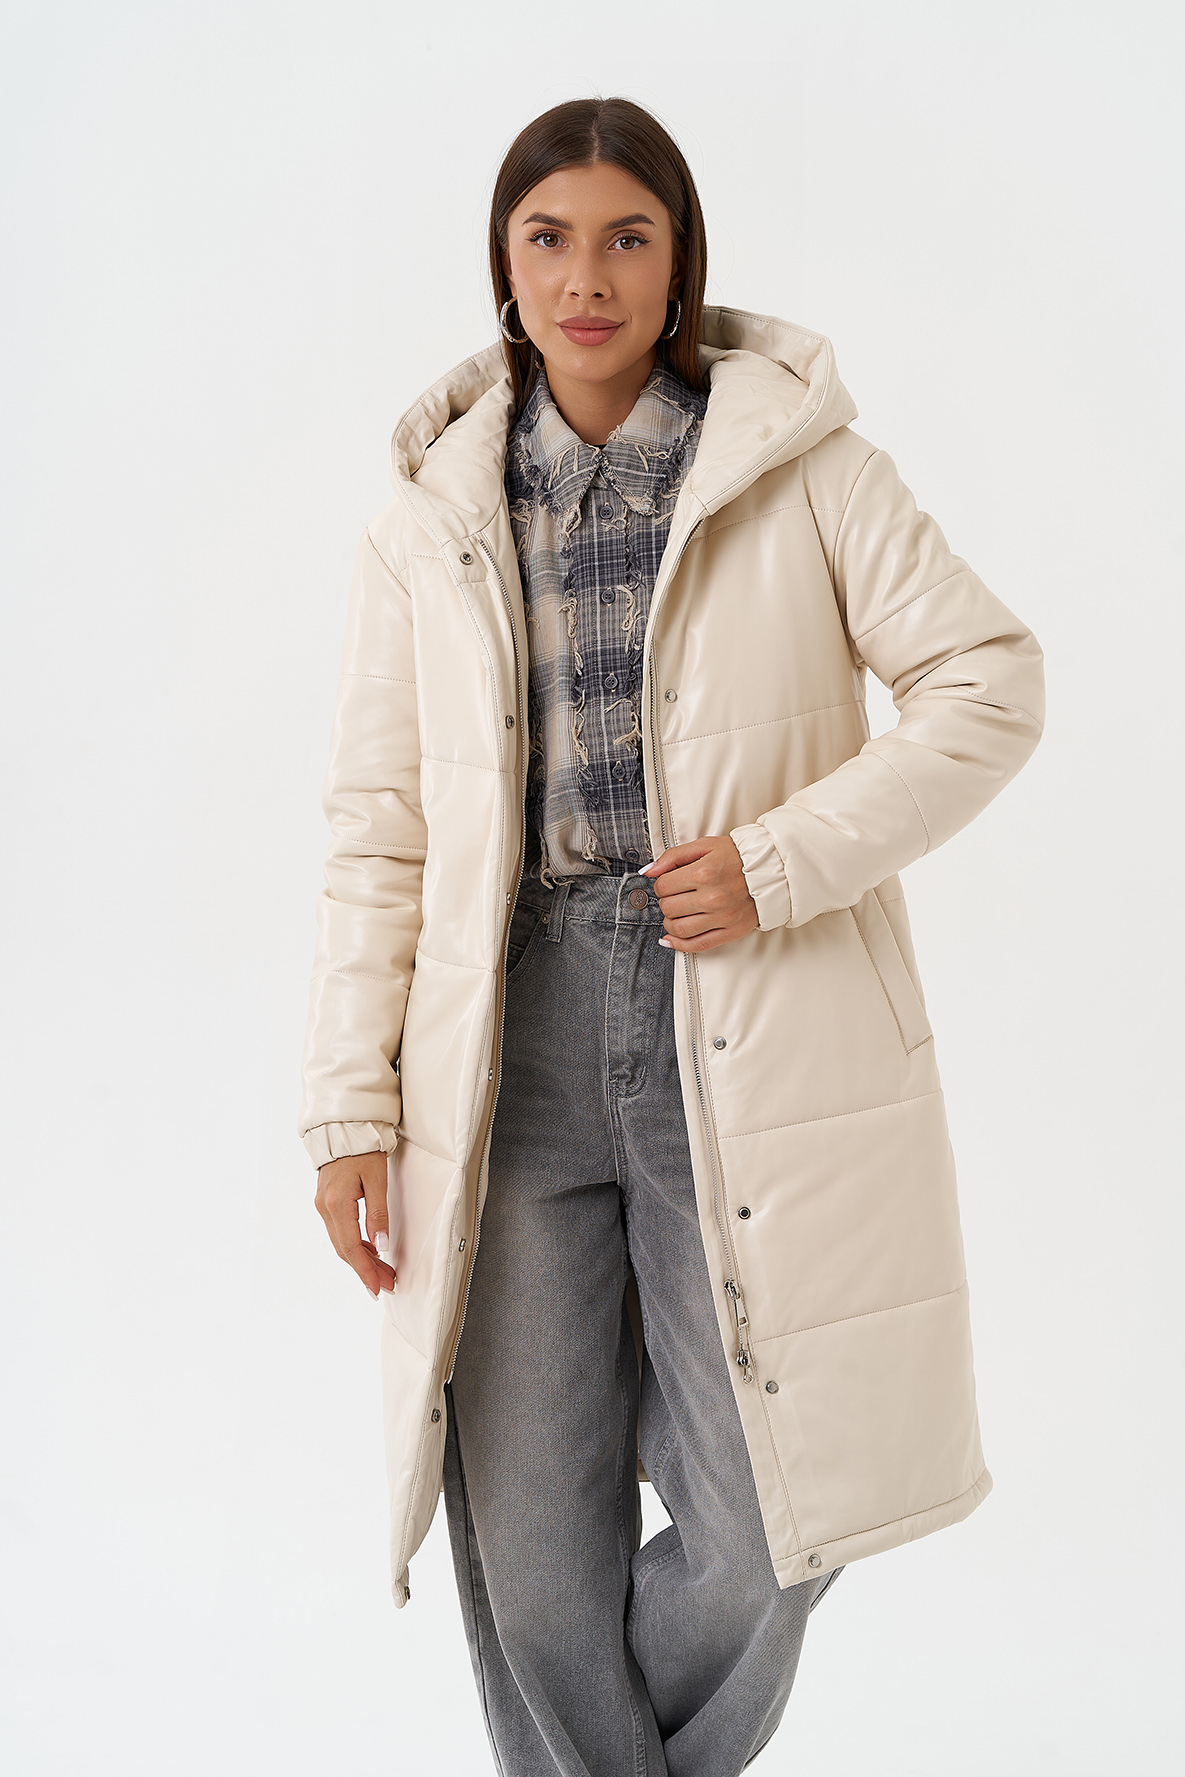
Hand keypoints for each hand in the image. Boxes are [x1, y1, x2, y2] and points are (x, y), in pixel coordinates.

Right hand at [315, 1151, 395, 1297]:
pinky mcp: (326, 1203)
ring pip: (342, 1243)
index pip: (351, 1247)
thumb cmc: (363, 1150)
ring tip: (383, 1273)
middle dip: (366, 1270)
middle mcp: (325, 1208)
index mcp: (337, 1203)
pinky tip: (370, 1252)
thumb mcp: (377, 1180)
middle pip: (345, 1250)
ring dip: (361, 1260)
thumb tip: (381, 1245)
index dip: (365, 1270)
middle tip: (387, 1284)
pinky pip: (340, 1232)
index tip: (378, 1288)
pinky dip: (355, 1245)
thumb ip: (378, 1213)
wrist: (344, 1129)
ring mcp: (323, 1206)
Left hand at [641, 835, 758, 952]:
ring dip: (670, 922)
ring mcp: (722, 917)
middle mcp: (712, 897)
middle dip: (666, 902)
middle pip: (668, 908)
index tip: (669, 883)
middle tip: (675, 896)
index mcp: (704, 872)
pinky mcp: (730, 931)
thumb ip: (673, 856)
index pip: (663, 886)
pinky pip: (697, 945)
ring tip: (677, 913)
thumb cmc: (737, 856)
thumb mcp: (705, 846)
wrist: (771, 870)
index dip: (661, 884)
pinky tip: (671, 939)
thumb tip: (648, 871)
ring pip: (678, 928)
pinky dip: (679, 945)